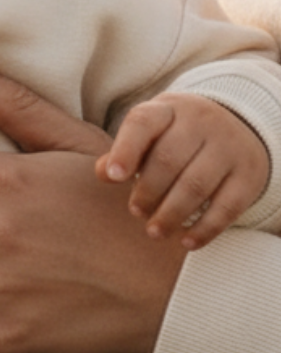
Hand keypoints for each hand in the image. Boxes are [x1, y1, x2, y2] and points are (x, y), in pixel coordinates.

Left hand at [96, 93, 269, 248]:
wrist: (234, 127)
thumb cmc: (172, 139)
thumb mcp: (147, 137)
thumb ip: (122, 154)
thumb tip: (104, 173)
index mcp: (166, 110)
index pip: (143, 123)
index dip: (126, 150)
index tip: (114, 177)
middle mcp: (201, 122)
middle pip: (168, 160)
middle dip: (148, 191)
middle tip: (136, 211)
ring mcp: (229, 147)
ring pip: (196, 185)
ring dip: (171, 214)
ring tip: (154, 231)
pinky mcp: (249, 175)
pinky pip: (227, 206)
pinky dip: (205, 228)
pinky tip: (187, 242)